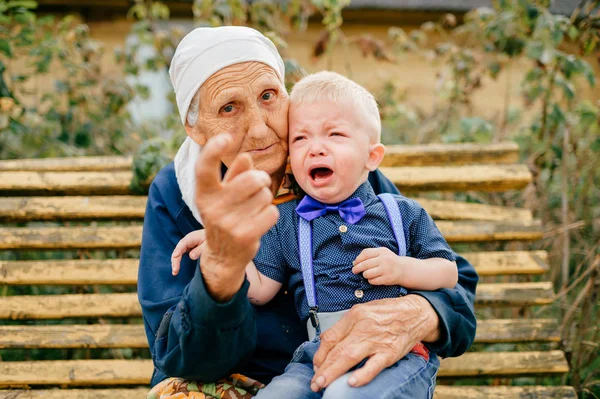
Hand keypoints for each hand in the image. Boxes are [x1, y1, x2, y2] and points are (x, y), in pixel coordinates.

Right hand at [171, 229, 206, 275]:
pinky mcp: (187, 249)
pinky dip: (178, 261)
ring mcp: (186, 245)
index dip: (178, 250)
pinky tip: (176, 269)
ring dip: (175, 263)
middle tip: (175, 271)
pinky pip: (180, 255)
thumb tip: (191, 256)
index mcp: (191, 237)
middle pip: (178, 250)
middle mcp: (186, 241)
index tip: (175, 256)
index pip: (182, 244)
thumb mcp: (207, 243)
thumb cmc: (210, 239)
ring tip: (175, 272)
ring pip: (178, 253)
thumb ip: (200, 249)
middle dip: (175, 260)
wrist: (212, 234)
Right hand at [194, 134, 278, 301]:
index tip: (225, 137)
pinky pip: (271, 212)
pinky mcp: (244, 236)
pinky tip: (259, 222)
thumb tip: (246, 157)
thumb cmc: (226, 216)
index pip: (204, 168)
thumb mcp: (224, 195)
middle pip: (253, 179)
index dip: (213, 150)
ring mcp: (228, 223)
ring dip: (265, 200)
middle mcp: (213, 208)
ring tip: (254, 209)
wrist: (223, 256)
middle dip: (262, 180)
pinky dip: (270, 215)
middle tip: (260, 185)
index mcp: (204, 194)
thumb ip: (235, 175)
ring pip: (265, 196)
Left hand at [311, 295, 439, 390]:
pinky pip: (374, 365)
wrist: (415, 313)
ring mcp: (376, 340)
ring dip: (333, 372)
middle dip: (323, 368)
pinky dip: (363, 374)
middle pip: (337, 349)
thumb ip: (346, 326)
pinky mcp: (390, 352)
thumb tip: (327, 341)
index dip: (320, 354)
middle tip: (314, 382)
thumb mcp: (363, 310)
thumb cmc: (388, 312)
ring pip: (350, 357)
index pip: (331, 336)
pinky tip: (351, 382)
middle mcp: (363, 327)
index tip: (316, 365)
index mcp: (355, 315)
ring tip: (322, 384)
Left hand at [352, 247, 413, 285]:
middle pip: (365, 264)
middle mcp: (384, 260)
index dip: (358, 259)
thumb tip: (355, 262)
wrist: (403, 269)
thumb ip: (369, 254)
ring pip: (367, 274)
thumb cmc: (389, 260)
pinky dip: (370, 280)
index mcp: (382, 251)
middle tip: (354, 271)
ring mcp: (386, 270)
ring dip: (364, 275)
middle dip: (357, 268)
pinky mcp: (387, 279)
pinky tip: (373, 278)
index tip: (354, 263)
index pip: (365, 253)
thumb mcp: (381, 253)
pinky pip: (372, 281)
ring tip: (367, 274)